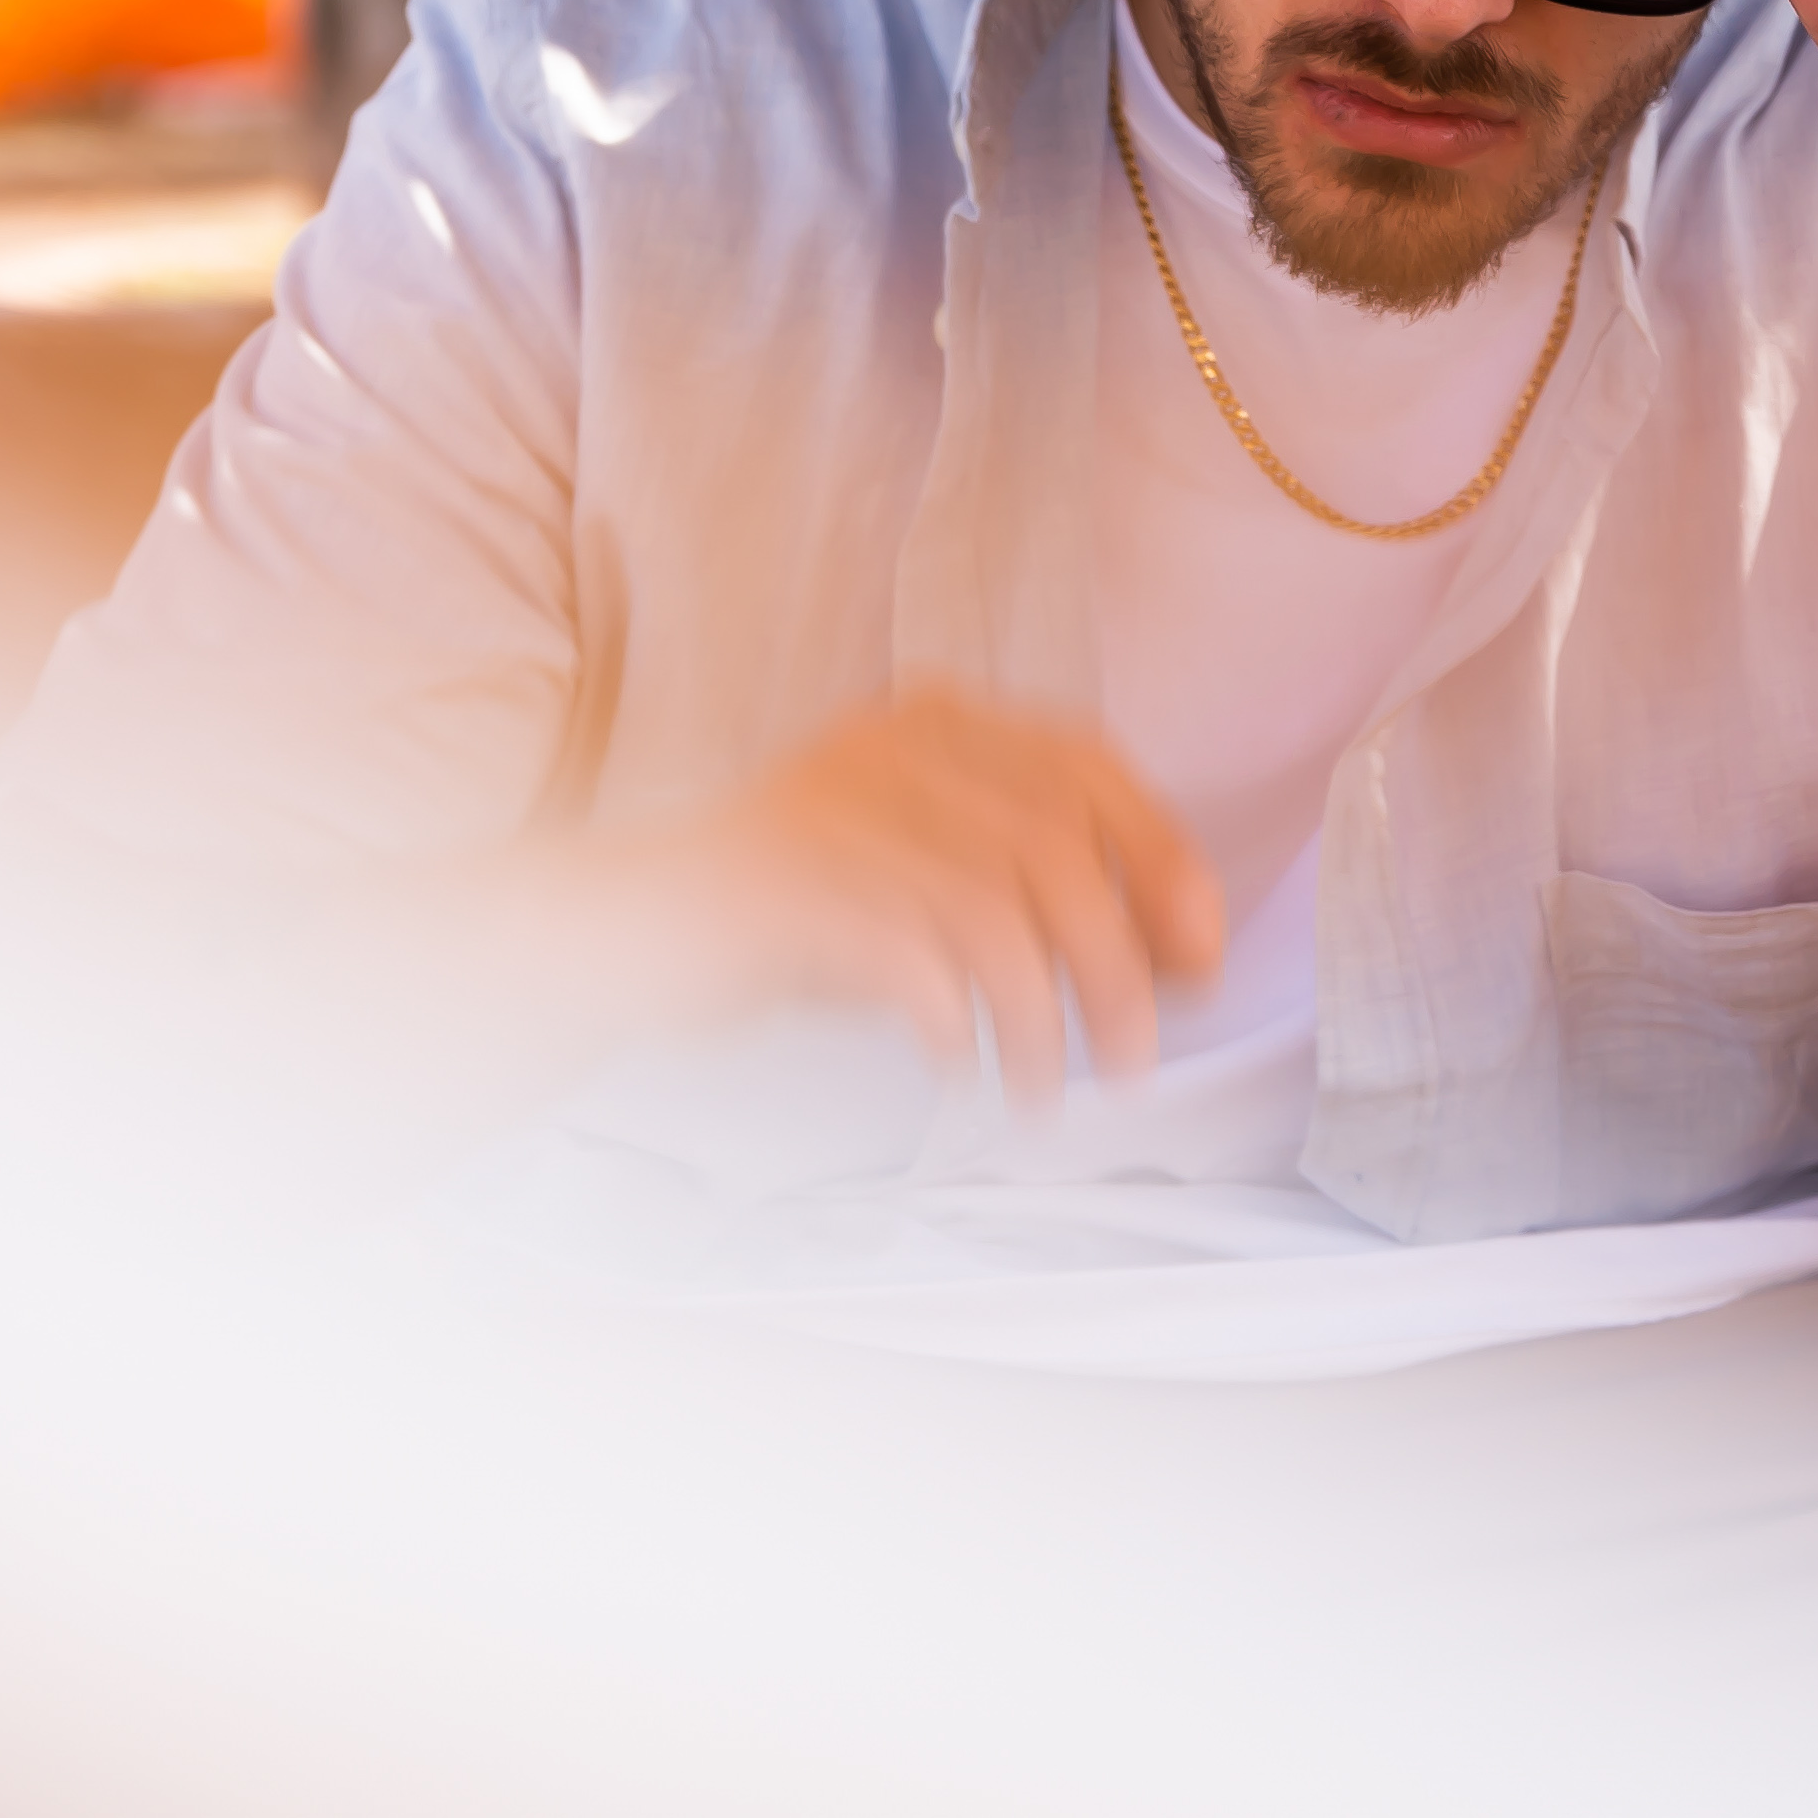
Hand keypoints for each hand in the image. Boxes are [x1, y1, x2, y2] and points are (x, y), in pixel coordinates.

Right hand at [568, 688, 1225, 1104]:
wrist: (618, 935)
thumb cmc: (791, 919)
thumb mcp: (922, 874)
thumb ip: (1025, 887)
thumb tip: (1166, 954)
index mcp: (933, 725)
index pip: (1087, 766)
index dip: (1162, 860)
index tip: (1199, 955)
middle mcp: (890, 747)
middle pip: (1056, 849)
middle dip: (1118, 967)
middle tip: (1134, 1059)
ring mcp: (832, 808)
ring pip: (995, 912)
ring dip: (1043, 1021)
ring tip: (1046, 1092)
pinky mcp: (782, 884)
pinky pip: (910, 958)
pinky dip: (954, 1026)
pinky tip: (956, 1069)